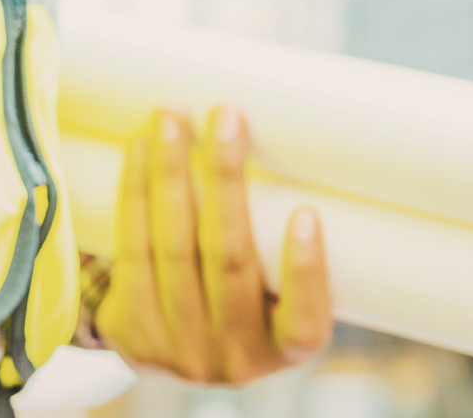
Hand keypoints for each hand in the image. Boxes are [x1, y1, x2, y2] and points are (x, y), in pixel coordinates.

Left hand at [92, 106, 331, 384]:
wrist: (178, 355)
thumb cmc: (254, 302)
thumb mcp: (288, 295)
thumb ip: (297, 250)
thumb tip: (343, 142)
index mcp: (288, 347)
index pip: (304, 321)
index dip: (305, 269)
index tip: (306, 211)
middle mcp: (235, 357)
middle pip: (229, 260)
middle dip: (226, 179)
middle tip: (227, 116)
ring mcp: (177, 348)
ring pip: (171, 247)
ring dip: (170, 172)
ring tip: (172, 117)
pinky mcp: (129, 331)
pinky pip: (130, 250)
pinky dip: (135, 193)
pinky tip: (140, 150)